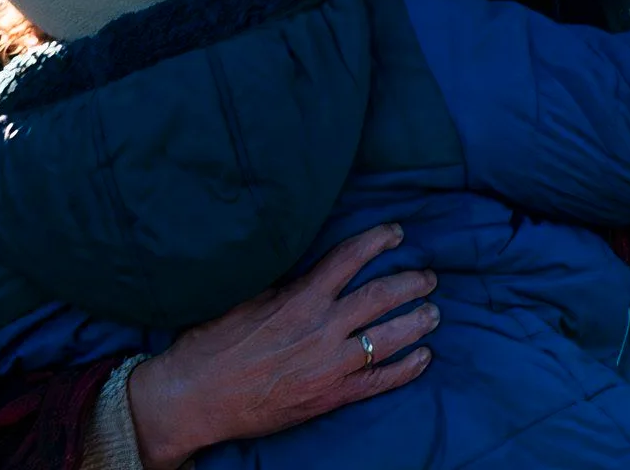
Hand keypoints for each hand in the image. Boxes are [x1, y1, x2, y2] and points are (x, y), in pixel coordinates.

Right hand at [126, 224, 438, 469]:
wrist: (197, 397)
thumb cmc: (212, 345)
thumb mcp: (243, 300)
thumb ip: (283, 287)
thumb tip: (307, 272)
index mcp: (299, 298)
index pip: (349, 258)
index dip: (378, 241)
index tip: (397, 233)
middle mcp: (322, 328)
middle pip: (381, 296)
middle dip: (411, 283)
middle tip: (427, 278)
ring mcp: (332, 365)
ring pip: (390, 337)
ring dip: (417, 322)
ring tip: (433, 313)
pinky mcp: (333, 396)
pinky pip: (382, 380)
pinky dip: (408, 367)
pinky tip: (423, 357)